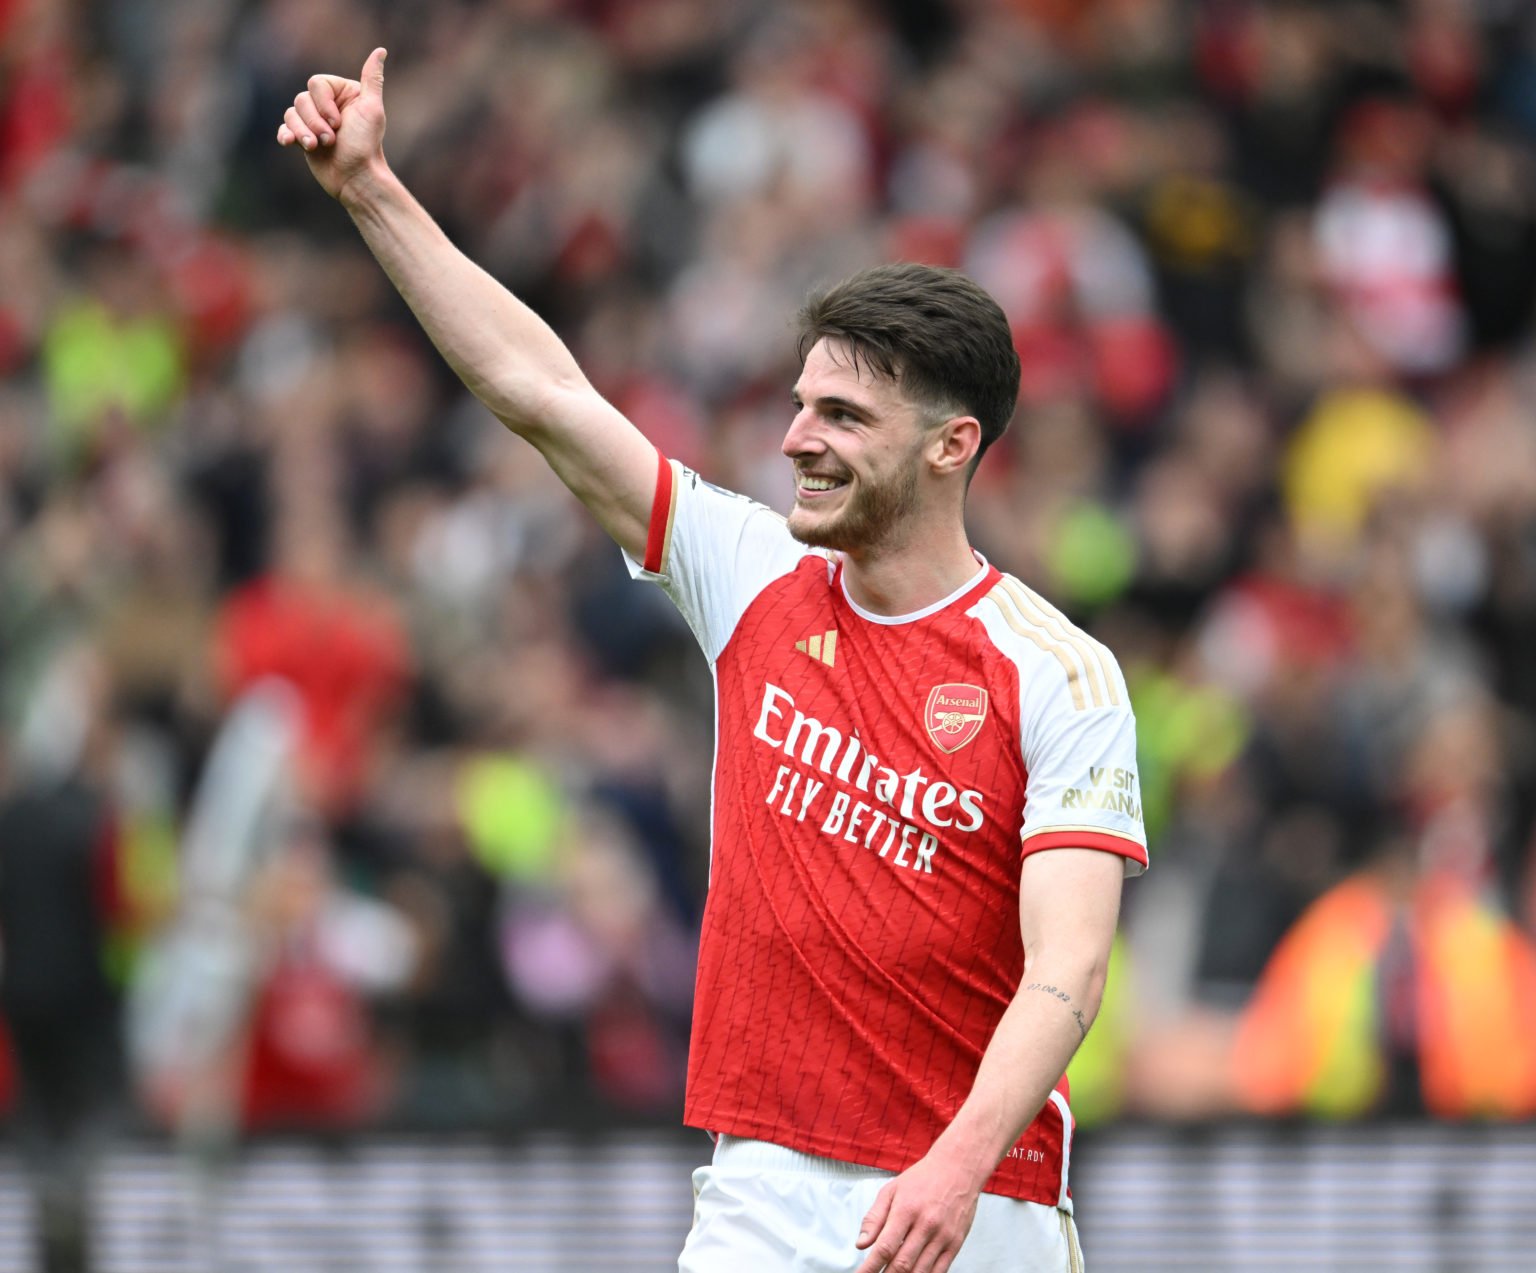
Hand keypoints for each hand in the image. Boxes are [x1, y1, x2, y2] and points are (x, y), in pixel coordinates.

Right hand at [276, 47, 388, 203]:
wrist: (356, 178)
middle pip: (301, 99)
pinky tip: (288, 142)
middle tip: (331, 140)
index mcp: (342, 93)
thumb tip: (380, 51)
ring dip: (303, 131)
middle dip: (314, 122)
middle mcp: (327, 105)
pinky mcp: (304, 138)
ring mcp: (314, 122)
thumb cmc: (366, 145)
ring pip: (291, 113)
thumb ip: (372, 79)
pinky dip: (286, 134)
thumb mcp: (371, 109)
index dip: (323, 104)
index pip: (316, 83)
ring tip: (316, 147)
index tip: (339, 124)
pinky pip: (284, 128)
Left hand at [854, 1152, 980, 1272]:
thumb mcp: (891, 1190)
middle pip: (902, 1264)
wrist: (958, 1168)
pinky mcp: (955, 1243)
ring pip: (920, 1271)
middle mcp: (926, 1225)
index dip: (870, 1267)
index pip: (885, 1247)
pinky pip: (939, 1271)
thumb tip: (861, 1244)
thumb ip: (874, 1218)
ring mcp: (943, 1236)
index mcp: (906, 1210)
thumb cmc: (923, 1178)